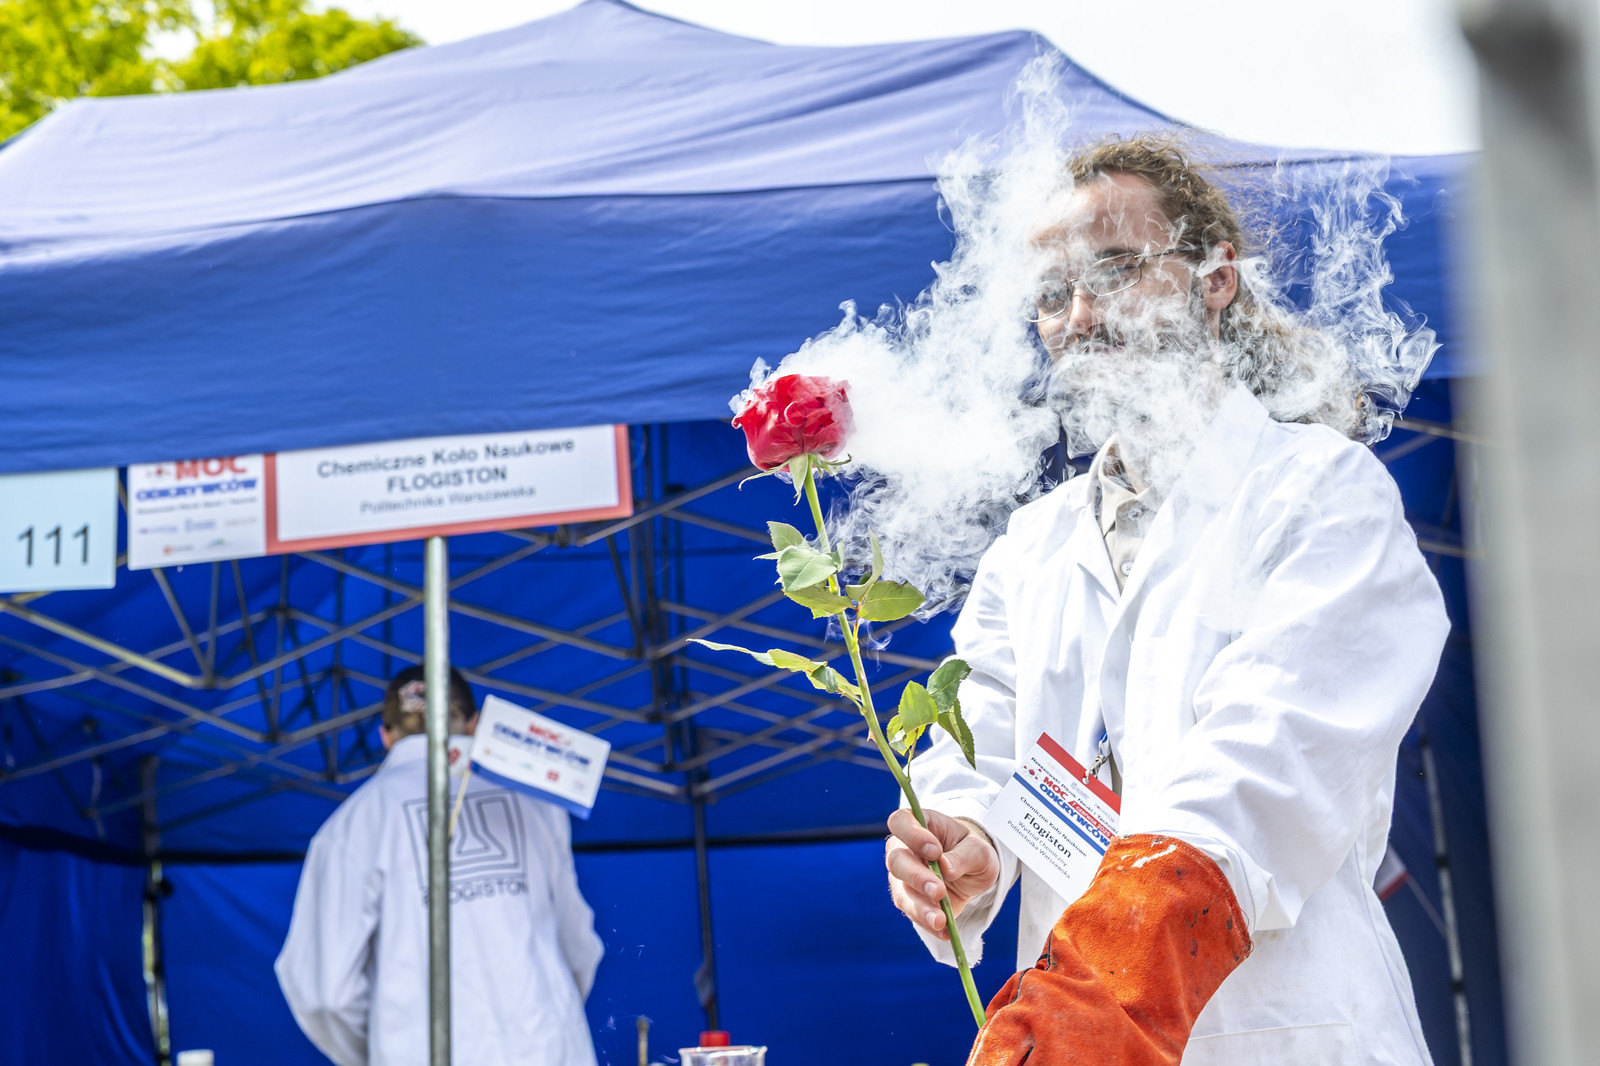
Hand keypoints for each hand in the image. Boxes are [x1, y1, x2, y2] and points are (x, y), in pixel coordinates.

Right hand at [886, 808, 999, 940]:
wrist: (972, 871)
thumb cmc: (972, 850)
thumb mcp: (979, 849)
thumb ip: (964, 855)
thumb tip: (945, 868)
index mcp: (919, 825)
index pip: (900, 822)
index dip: (912, 835)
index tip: (935, 851)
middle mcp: (904, 849)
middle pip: (896, 860)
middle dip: (916, 877)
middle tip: (938, 890)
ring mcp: (904, 877)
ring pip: (901, 891)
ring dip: (919, 907)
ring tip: (940, 920)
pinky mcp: (911, 900)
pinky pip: (912, 913)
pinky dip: (927, 923)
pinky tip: (944, 931)